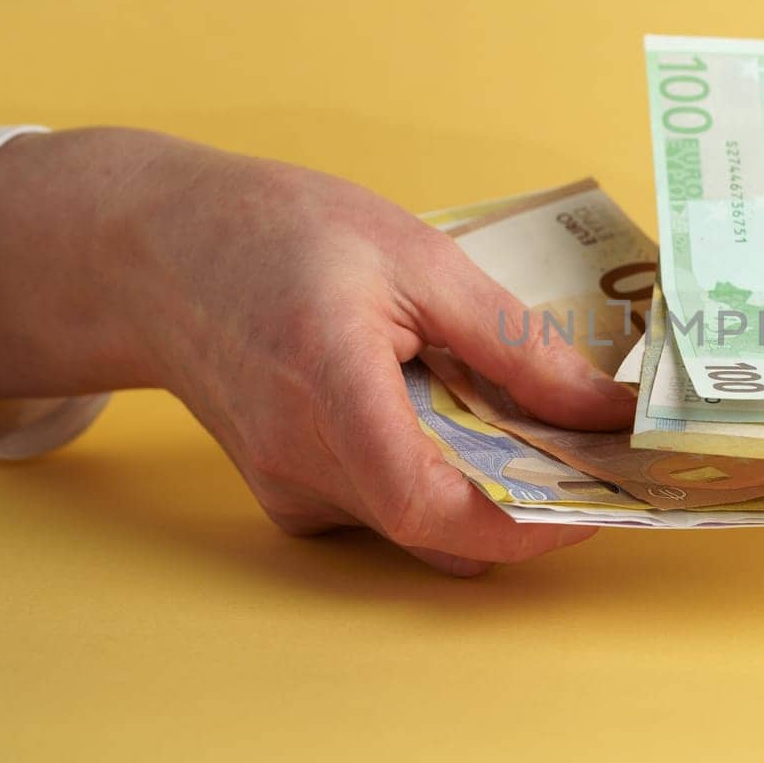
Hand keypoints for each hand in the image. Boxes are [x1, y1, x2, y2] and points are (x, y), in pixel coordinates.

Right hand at [0, 128, 635, 574]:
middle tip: (597, 456)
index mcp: (330, 387)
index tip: (602, 499)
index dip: (529, 524)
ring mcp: (287, 487)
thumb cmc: (282, 234)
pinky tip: (456, 412)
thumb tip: (606, 411)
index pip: (432, 507)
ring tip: (536, 420)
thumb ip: (517, 345)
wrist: (156, 250)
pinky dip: (441, 474)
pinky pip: (385, 506)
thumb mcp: (420, 259)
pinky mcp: (288, 491)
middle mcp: (299, 460)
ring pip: (418, 523)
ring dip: (489, 487)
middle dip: (531, 506)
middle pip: (441, 528)